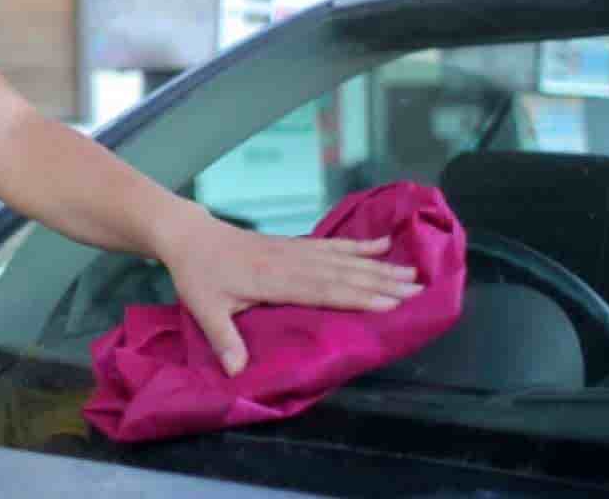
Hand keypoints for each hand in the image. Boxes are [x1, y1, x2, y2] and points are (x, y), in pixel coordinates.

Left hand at [158, 208, 423, 376]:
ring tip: (411, 270)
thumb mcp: (204, 308)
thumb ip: (223, 339)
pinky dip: (357, 246)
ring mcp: (294, 250)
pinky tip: (381, 244)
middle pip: (342, 273)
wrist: (190, 235)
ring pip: (342, 258)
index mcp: (273, 279)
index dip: (357, 295)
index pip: (322, 289)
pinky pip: (330, 245)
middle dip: (381, 281)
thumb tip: (238, 372)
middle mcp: (290, 262)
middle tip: (418, 288)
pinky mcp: (293, 245)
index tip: (390, 302)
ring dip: (378, 265)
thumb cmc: (198, 274)